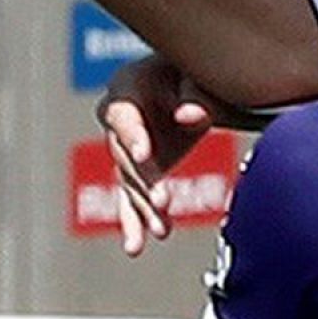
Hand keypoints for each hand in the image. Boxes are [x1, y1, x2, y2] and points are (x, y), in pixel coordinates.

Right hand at [95, 55, 217, 255]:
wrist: (198, 81)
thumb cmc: (197, 71)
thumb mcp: (199, 77)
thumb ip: (196, 96)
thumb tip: (188, 117)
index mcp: (126, 89)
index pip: (123, 116)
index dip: (133, 136)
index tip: (146, 156)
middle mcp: (119, 122)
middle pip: (125, 156)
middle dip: (143, 182)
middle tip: (161, 202)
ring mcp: (126, 149)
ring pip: (129, 183)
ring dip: (143, 208)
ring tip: (160, 229)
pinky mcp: (138, 171)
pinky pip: (132, 198)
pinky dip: (136, 221)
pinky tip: (136, 247)